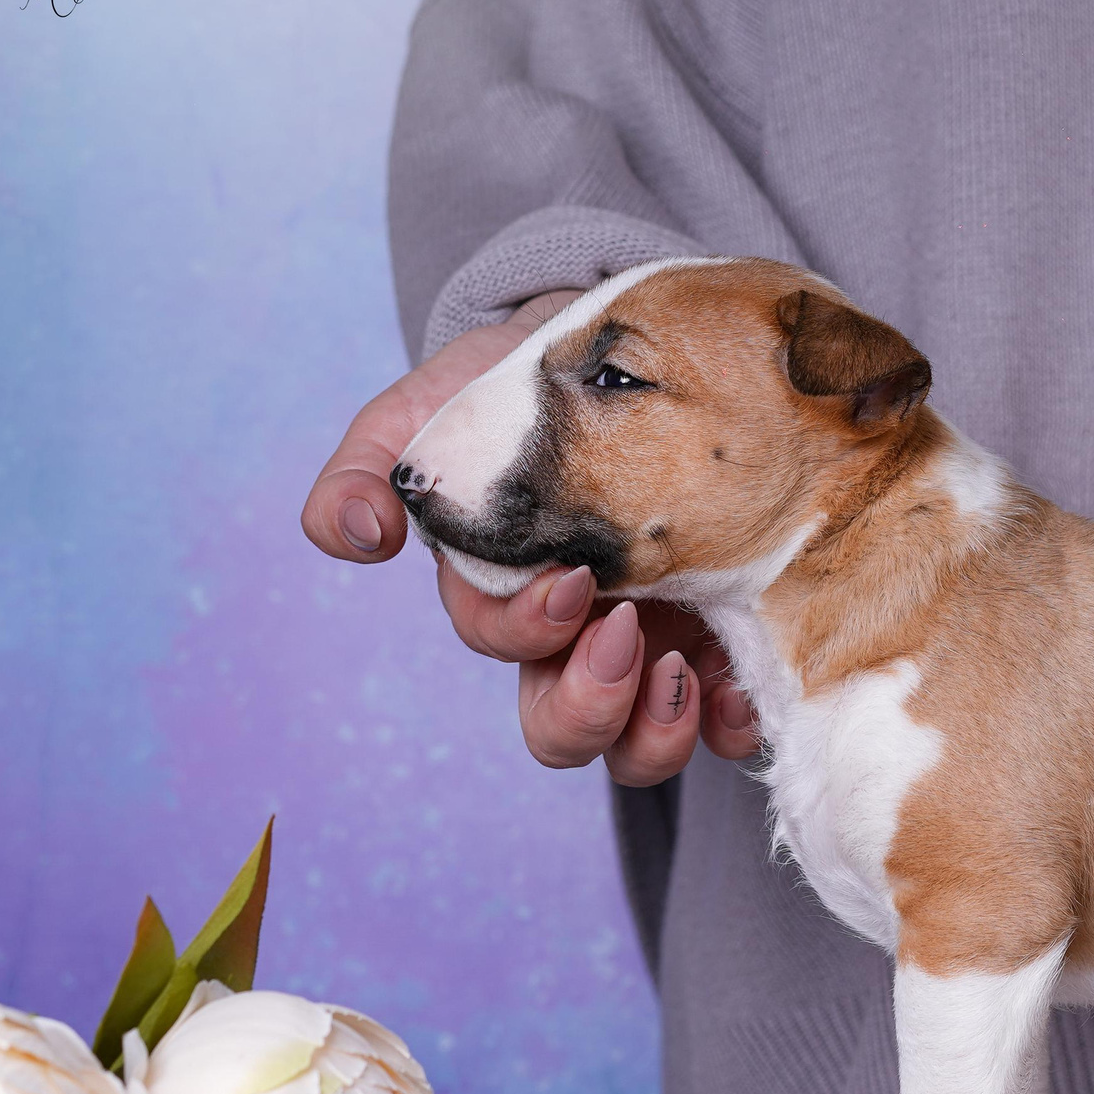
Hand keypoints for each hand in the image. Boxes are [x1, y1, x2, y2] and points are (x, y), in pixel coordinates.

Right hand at [299, 294, 761, 776]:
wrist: (627, 349)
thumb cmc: (518, 389)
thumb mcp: (429, 412)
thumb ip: (369, 467)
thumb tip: (355, 537)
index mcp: (510, 597)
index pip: (506, 646)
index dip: (529, 631)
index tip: (570, 580)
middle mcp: (580, 639)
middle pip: (565, 729)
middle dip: (589, 705)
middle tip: (630, 633)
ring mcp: (655, 644)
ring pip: (639, 744)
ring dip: (656, 731)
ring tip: (683, 669)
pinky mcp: (726, 634)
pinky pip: (727, 715)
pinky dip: (730, 719)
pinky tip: (738, 689)